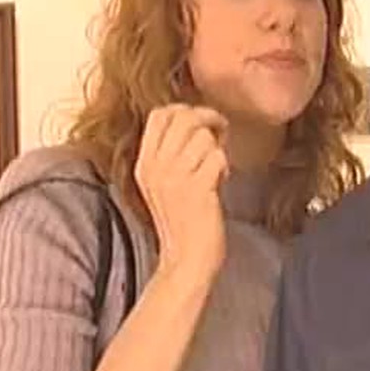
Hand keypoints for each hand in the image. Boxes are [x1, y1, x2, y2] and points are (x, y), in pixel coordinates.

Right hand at [134, 104, 228, 280]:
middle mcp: (156, 168)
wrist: (187, 260)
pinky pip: (218, 157)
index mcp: (145, 164)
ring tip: (214, 171)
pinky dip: (224, 168)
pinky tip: (219, 185)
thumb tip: (199, 121)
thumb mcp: (165, 184)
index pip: (159, 114)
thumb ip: (173, 154)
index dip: (185, 110)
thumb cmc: (184, 221)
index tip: (202, 123)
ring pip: (203, 136)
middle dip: (208, 120)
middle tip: (220, 134)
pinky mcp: (197, 189)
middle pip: (183, 117)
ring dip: (217, 150)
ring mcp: (175, 178)